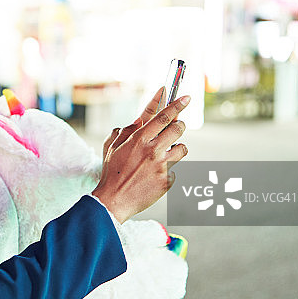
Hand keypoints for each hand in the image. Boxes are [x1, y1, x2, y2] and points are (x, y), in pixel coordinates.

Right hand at [93, 88, 189, 222]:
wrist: (113, 200)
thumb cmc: (111, 173)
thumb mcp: (112, 147)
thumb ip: (125, 131)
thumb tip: (138, 121)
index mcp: (139, 139)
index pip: (164, 117)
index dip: (177, 105)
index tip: (186, 98)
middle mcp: (153, 151)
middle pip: (178, 129)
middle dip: (180, 125)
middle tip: (177, 126)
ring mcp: (161, 166)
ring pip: (182, 149)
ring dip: (177, 148)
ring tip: (167, 153)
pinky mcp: (167, 181)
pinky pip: (174, 170)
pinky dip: (167, 171)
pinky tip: (155, 176)